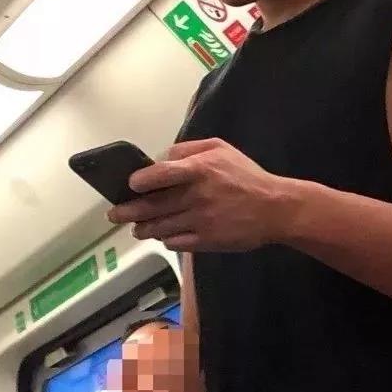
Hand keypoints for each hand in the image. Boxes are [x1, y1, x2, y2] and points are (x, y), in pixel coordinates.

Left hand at [108, 138, 295, 252]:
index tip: (130, 185)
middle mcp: (197, 196)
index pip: (160, 175)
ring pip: (160, 228)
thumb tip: (161, 158)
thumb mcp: (220, 149)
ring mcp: (201, 221)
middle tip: (115, 215)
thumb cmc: (246, 176)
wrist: (276, 209)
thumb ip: (188, 149)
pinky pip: (176, 242)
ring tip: (137, 228)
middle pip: (152, 207)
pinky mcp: (207, 241)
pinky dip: (166, 239)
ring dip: (143, 229)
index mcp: (200, 170)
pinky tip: (164, 235)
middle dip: (128, 212)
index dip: (139, 182)